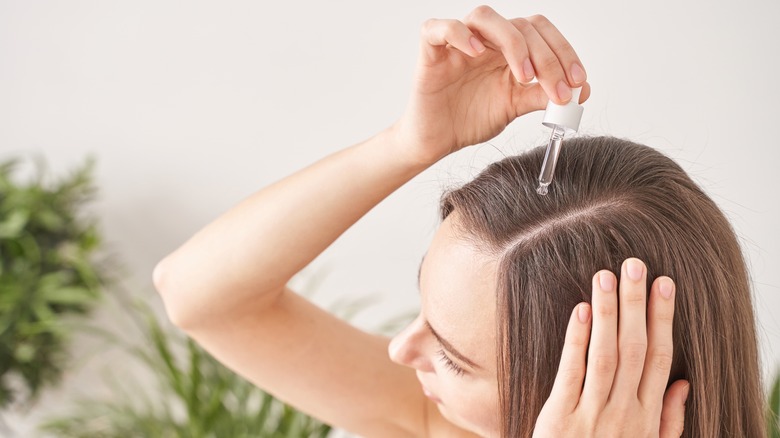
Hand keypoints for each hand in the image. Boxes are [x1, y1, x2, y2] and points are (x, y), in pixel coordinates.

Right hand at [392, 6, 590, 165]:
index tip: (578, 83)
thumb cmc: (470, 119)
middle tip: (558, 90)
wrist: (437, 141)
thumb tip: (582, 91)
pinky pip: (440, 28)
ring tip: (523, 75)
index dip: (563, 52)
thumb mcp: (515, 107)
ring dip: (512, 42)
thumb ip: (543, 95)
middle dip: (546, 58)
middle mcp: (486, 40)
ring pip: (485, 17)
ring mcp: (458, 43)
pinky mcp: (431, 51)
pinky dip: (459, 34)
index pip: (541, 32)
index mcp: (507, 49)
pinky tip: (477, 53)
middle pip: (520, 25)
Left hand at [534, 258, 689, 436]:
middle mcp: (624, 411)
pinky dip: (576, 340)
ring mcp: (592, 414)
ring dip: (608, 314)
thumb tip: (683, 382)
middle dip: (636, 304)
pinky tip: (581, 311)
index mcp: (646, 416)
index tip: (664, 284)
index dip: (662, 318)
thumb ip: (668, 419)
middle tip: (634, 264)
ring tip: (606, 276)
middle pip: (634, 349)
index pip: (659, 357)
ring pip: (605, 355)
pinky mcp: (560, 417)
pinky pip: (571, 373)